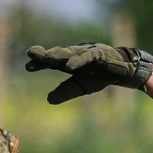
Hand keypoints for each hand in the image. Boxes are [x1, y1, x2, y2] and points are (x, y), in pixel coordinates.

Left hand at [24, 44, 152, 103]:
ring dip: (58, 54)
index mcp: (69, 62)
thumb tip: (48, 100)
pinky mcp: (100, 54)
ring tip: (45, 56)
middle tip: (30, 53)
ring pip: (70, 52)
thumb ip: (65, 92)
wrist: (124, 71)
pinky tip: (69, 66)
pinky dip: (78, 60)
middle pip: (57, 54)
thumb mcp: (80, 87)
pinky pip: (87, 56)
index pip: (52, 62)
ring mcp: (87, 52)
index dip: (40, 63)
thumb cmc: (100, 76)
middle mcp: (76, 54)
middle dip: (44, 54)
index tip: (28, 67)